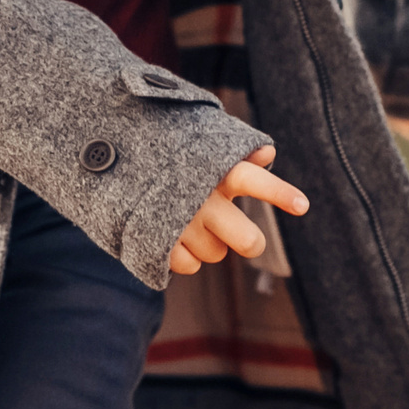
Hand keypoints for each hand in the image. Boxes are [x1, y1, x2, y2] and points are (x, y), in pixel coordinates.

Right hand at [169, 146, 310, 276]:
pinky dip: (184, 254)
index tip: (303, 206)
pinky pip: (190, 265)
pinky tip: (172, 233)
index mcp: (213, 169)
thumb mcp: (197, 142)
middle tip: (246, 238)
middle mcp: (200, 197)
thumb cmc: (164, 151)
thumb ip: (234, 149)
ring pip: (217, 254)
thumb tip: (268, 152)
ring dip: (210, 242)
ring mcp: (179, 223)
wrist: (106, 159)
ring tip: (189, 219)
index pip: (251, 179)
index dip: (278, 192)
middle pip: (248, 241)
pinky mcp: (157, 243)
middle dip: (250, 242)